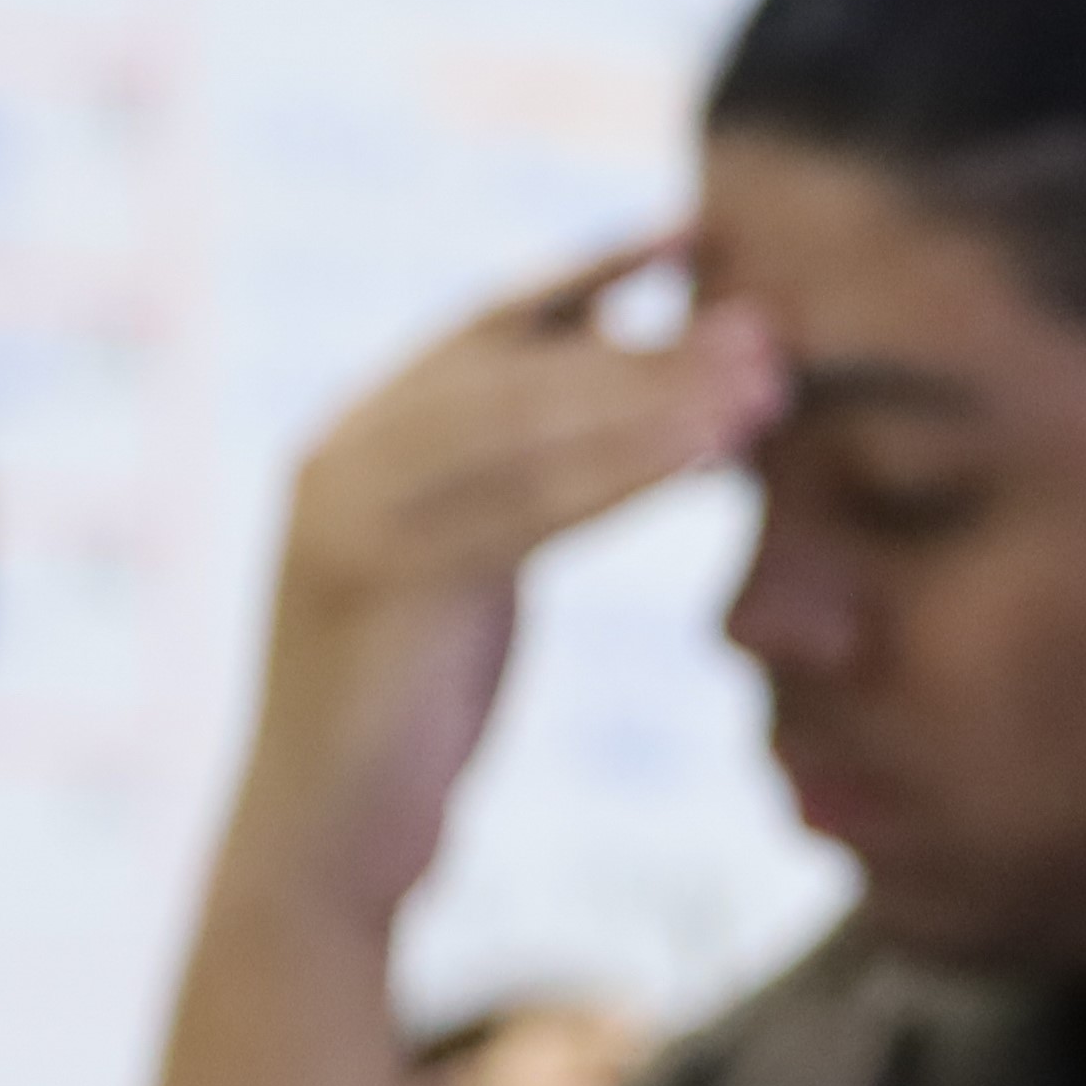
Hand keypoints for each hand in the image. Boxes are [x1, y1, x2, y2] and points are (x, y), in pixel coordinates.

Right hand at [231, 238, 787, 919]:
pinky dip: (619, 477)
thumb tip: (621, 393)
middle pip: (514, 371)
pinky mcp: (375, 586)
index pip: (482, 329)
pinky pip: (521, 512)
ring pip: (522, 432)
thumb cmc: (409, 711)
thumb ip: (509, 481)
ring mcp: (346, 518)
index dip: (584, 275)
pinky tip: (704, 461)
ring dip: (651, 402)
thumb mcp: (462, 570)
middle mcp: (338, 460)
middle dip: (644, 346)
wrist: (320, 848)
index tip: (687, 237)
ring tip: (761, 388)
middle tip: (764, 333)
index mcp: (352, 441)